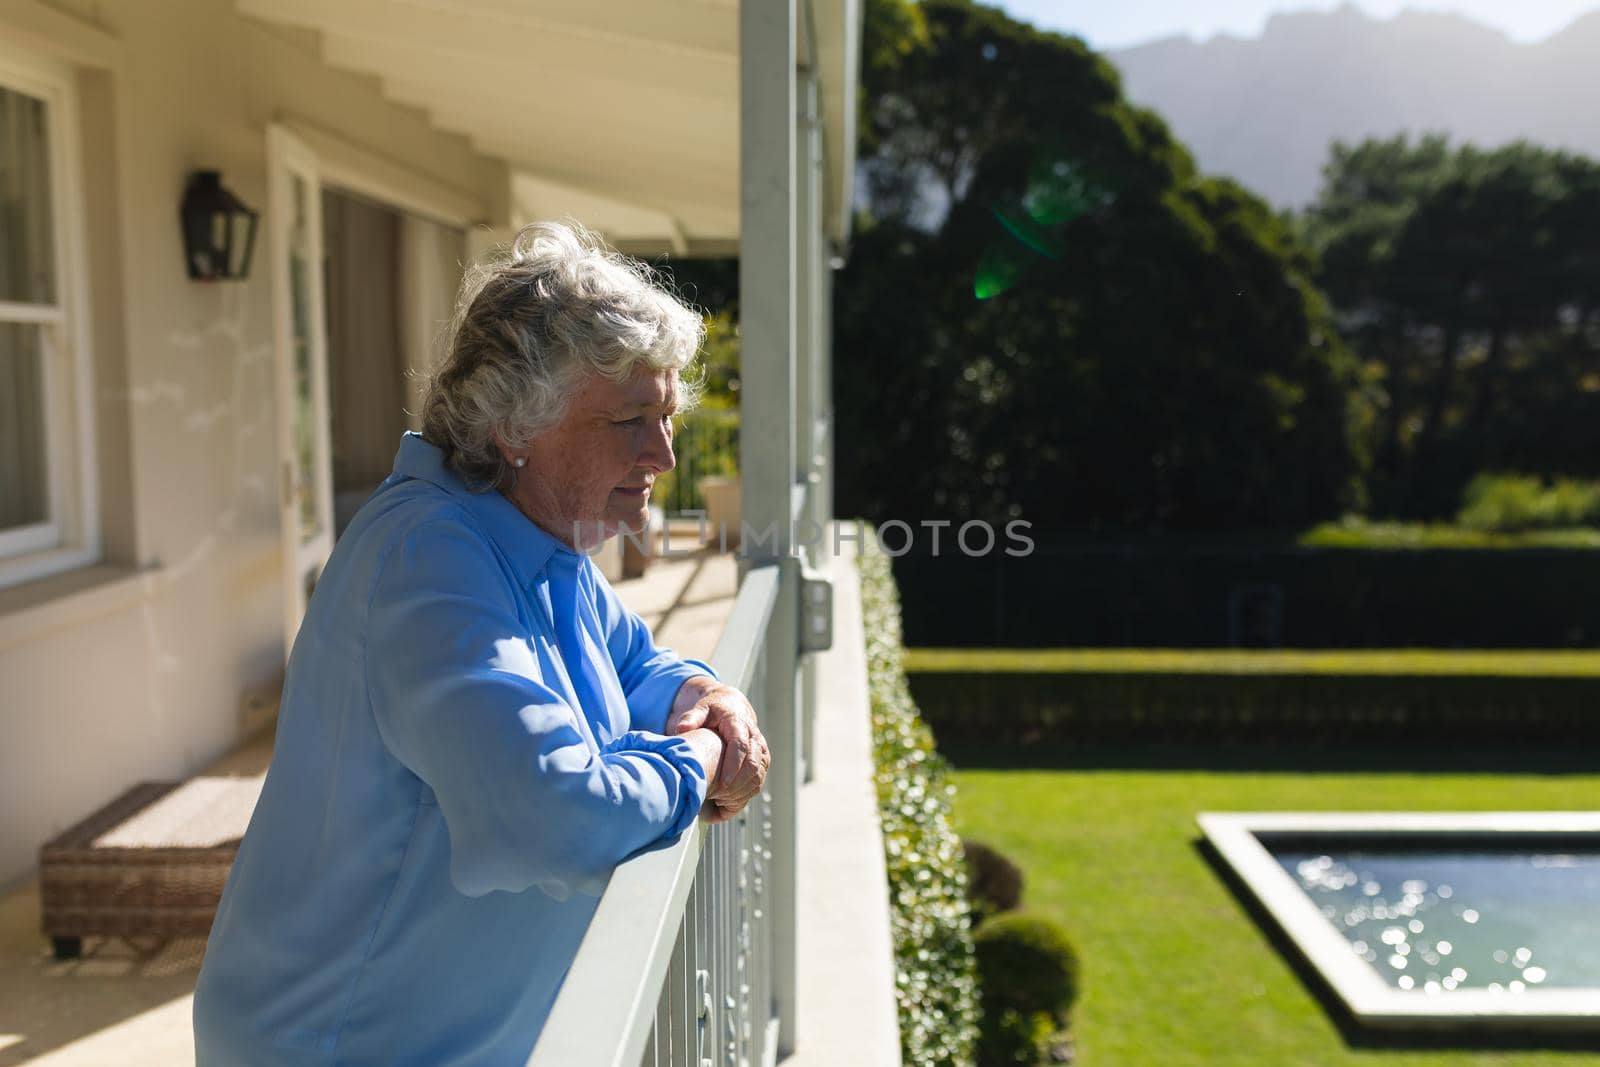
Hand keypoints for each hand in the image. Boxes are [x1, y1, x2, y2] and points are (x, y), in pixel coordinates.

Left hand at [666, 676, 769, 823]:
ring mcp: (761, 749)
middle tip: (718, 797)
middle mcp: (754, 736)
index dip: (733, 765)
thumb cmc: (712, 711)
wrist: (731, 707)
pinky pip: (759, 780)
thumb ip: (691, 718)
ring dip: (742, 791)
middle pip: (752, 763)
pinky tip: (729, 801)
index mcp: (738, 723)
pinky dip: (746, 793)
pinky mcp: (762, 760)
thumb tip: (682, 728)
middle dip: (737, 784)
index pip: (741, 745)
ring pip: (758, 774)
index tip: (722, 784)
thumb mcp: (700, 710)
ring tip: (721, 801)